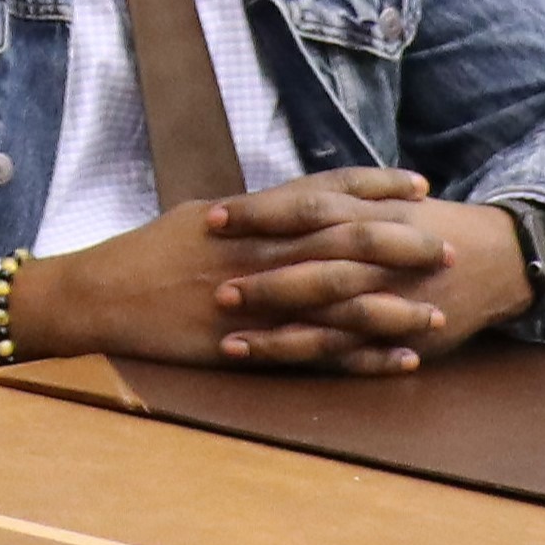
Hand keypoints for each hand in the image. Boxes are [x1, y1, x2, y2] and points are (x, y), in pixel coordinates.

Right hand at [16, 170, 533, 378]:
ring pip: (339, 301)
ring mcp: (255, 300)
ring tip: (440, 312)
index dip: (374, 188)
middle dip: (400, 246)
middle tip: (446, 248)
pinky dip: (363, 357)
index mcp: (246, 216)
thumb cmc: (144, 254)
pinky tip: (400, 359)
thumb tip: (295, 205)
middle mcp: (257, 253)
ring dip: (394, 307)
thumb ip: (251, 214)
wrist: (98, 297)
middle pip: (342, 244)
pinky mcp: (248, 343)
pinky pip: (317, 352)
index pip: (323, 193)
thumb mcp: (197, 218)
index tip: (417, 185)